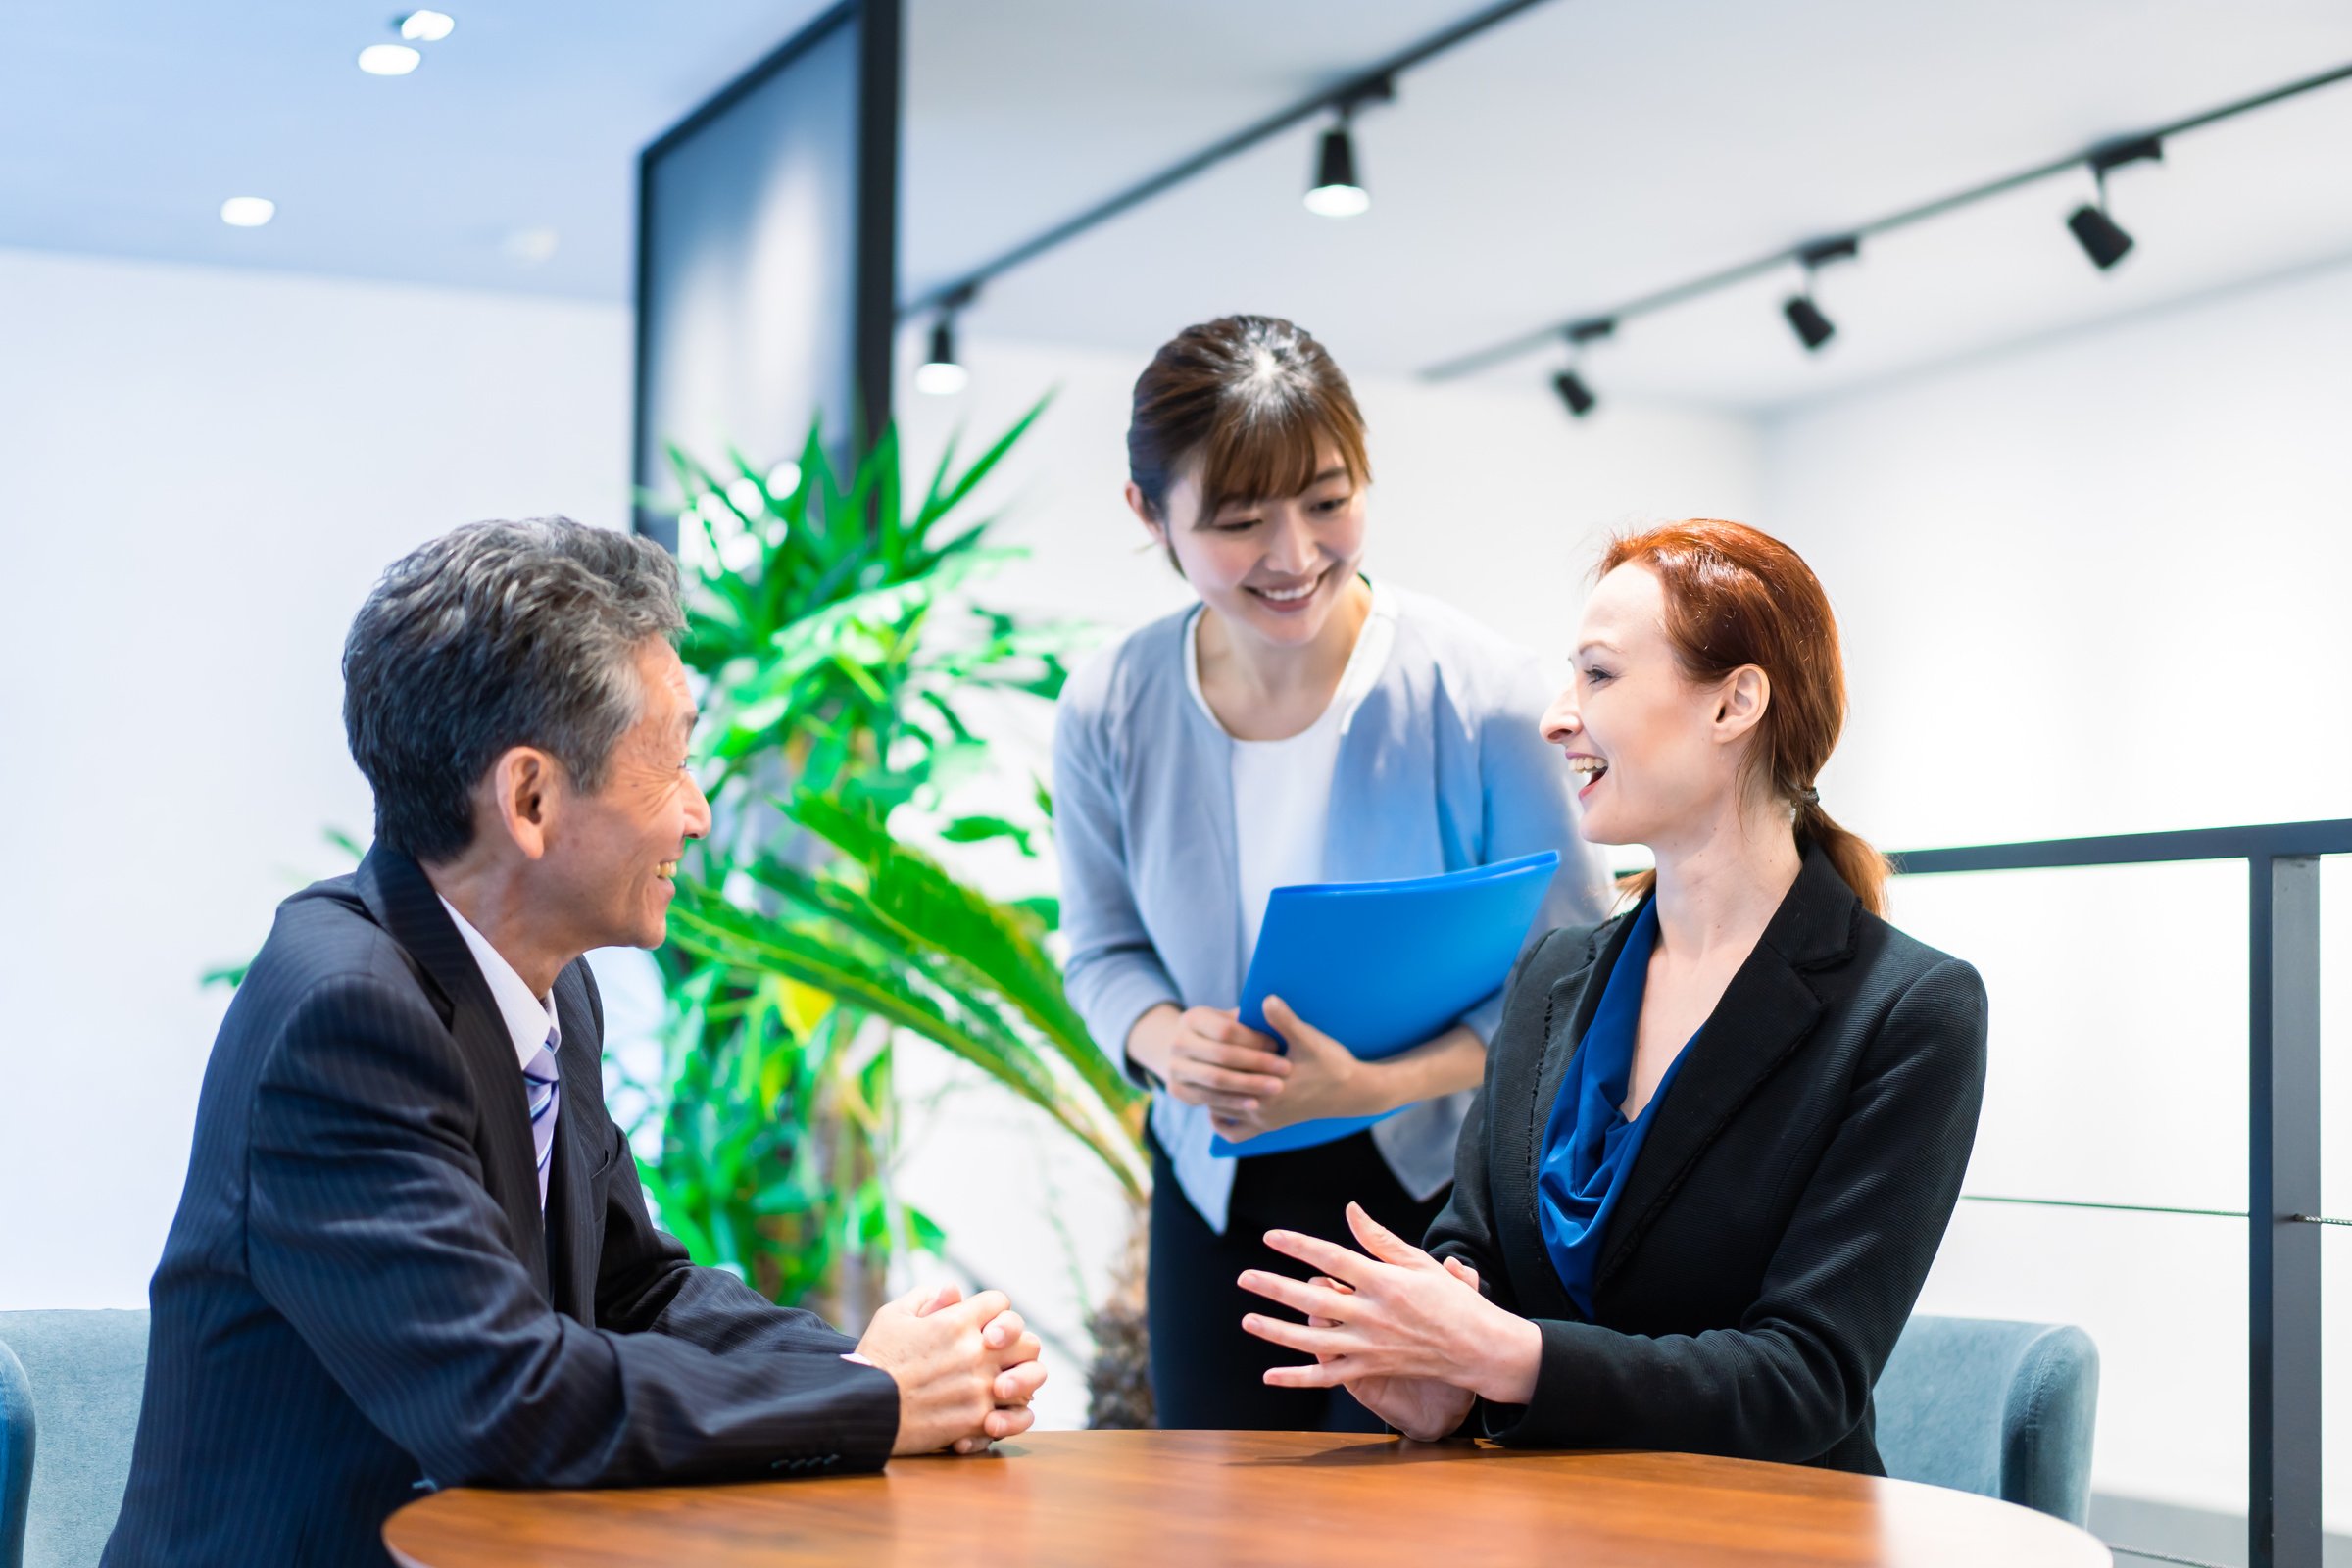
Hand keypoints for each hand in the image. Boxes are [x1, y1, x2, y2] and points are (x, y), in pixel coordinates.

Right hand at [856, 1284, 1048, 1455]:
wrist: (862, 1409)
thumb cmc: (875, 1360)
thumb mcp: (893, 1316)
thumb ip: (927, 1298)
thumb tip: (953, 1291)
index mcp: (957, 1321)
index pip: (1000, 1303)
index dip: (993, 1312)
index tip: (982, 1325)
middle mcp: (976, 1351)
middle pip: (1027, 1341)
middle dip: (1016, 1345)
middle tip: (1001, 1356)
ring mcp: (980, 1387)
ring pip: (1030, 1379)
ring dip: (1020, 1381)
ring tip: (1003, 1386)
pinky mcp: (977, 1419)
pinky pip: (1015, 1415)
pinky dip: (1011, 1415)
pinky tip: (997, 1413)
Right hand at [1131, 1005, 1290, 1117]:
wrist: (1187, 1053)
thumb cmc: (1221, 1035)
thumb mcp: (1230, 1021)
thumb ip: (1249, 1020)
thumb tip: (1276, 1010)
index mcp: (1192, 1018)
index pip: (1226, 1030)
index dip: (1254, 1039)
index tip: (1279, 1045)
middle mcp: (1178, 1042)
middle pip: (1222, 1055)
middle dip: (1257, 1063)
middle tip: (1286, 1069)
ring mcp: (1174, 1067)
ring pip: (1216, 1079)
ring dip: (1249, 1085)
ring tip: (1276, 1087)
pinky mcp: (1176, 1090)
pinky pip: (1209, 1099)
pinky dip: (1233, 1101)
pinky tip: (1256, 1103)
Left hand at [1210, 996, 1377, 1138]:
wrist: (1353, 1092)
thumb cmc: (1332, 1063)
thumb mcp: (1309, 1039)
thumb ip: (1285, 1021)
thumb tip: (1266, 998)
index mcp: (1268, 1088)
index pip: (1227, 1072)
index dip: (1216, 1053)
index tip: (1208, 1036)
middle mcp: (1262, 1109)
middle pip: (1218, 1092)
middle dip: (1208, 1072)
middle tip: (1199, 1052)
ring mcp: (1264, 1121)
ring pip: (1221, 1111)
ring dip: (1211, 1093)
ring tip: (1206, 1069)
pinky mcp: (1269, 1126)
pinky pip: (1235, 1132)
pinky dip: (1222, 1120)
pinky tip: (1218, 1100)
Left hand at [1236, 1202, 1540, 1437]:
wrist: (1476, 1347)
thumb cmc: (1449, 1299)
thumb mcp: (1418, 1261)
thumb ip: (1378, 1238)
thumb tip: (1350, 1210)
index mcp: (1383, 1281)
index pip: (1332, 1259)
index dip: (1299, 1246)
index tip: (1271, 1237)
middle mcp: (1372, 1314)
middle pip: (1313, 1299)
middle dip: (1275, 1288)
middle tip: (1244, 1278)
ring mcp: (1369, 1346)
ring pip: (1313, 1340)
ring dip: (1277, 1331)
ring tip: (1247, 1319)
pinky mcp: (1370, 1370)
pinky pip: (1328, 1377)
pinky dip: (1297, 1378)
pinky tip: (1270, 1376)